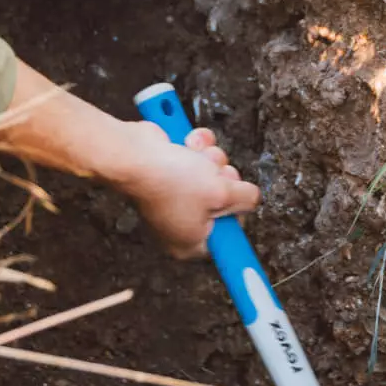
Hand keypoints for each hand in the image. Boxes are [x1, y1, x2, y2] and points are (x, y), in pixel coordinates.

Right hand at [118, 123, 259, 258]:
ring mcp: (176, 197)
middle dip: (225, 179)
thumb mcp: (223, 194)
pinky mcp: (170, 172)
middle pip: (224, 201)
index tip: (246, 219)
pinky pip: (196, 158)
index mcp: (191, 242)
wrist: (134, 154)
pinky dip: (196, 148)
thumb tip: (251, 198)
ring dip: (211, 159)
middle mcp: (182, 223)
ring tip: (197, 157)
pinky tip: (188, 144)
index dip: (238, 218)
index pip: (228, 237)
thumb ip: (247, 199)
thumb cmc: (172, 182)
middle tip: (215, 175)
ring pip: (212, 174)